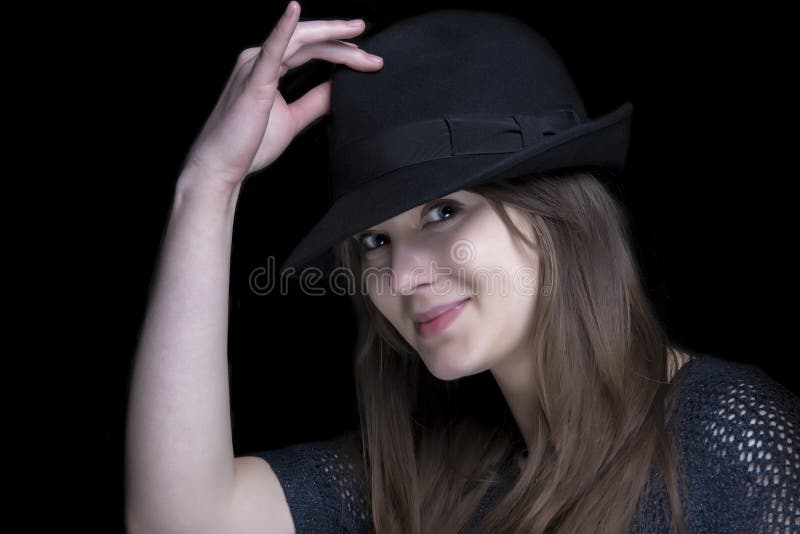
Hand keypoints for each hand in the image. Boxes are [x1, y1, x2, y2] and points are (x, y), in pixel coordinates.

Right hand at [181, 1, 382, 189]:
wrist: (221, 167)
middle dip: (343, 43)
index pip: (310, 50)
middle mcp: (259, 59)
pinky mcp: (253, 80)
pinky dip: (284, 28)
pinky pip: (272, 49)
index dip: (340, 52)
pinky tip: (295, 11)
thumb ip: (315, 101)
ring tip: (357, 32)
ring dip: (330, 36)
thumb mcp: (293, 118)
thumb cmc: (249, 145)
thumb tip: (340, 88)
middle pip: (309, 41)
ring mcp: (254, 66)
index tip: (368, 61)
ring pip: (298, 39)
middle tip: (373, 52)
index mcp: (268, 67)